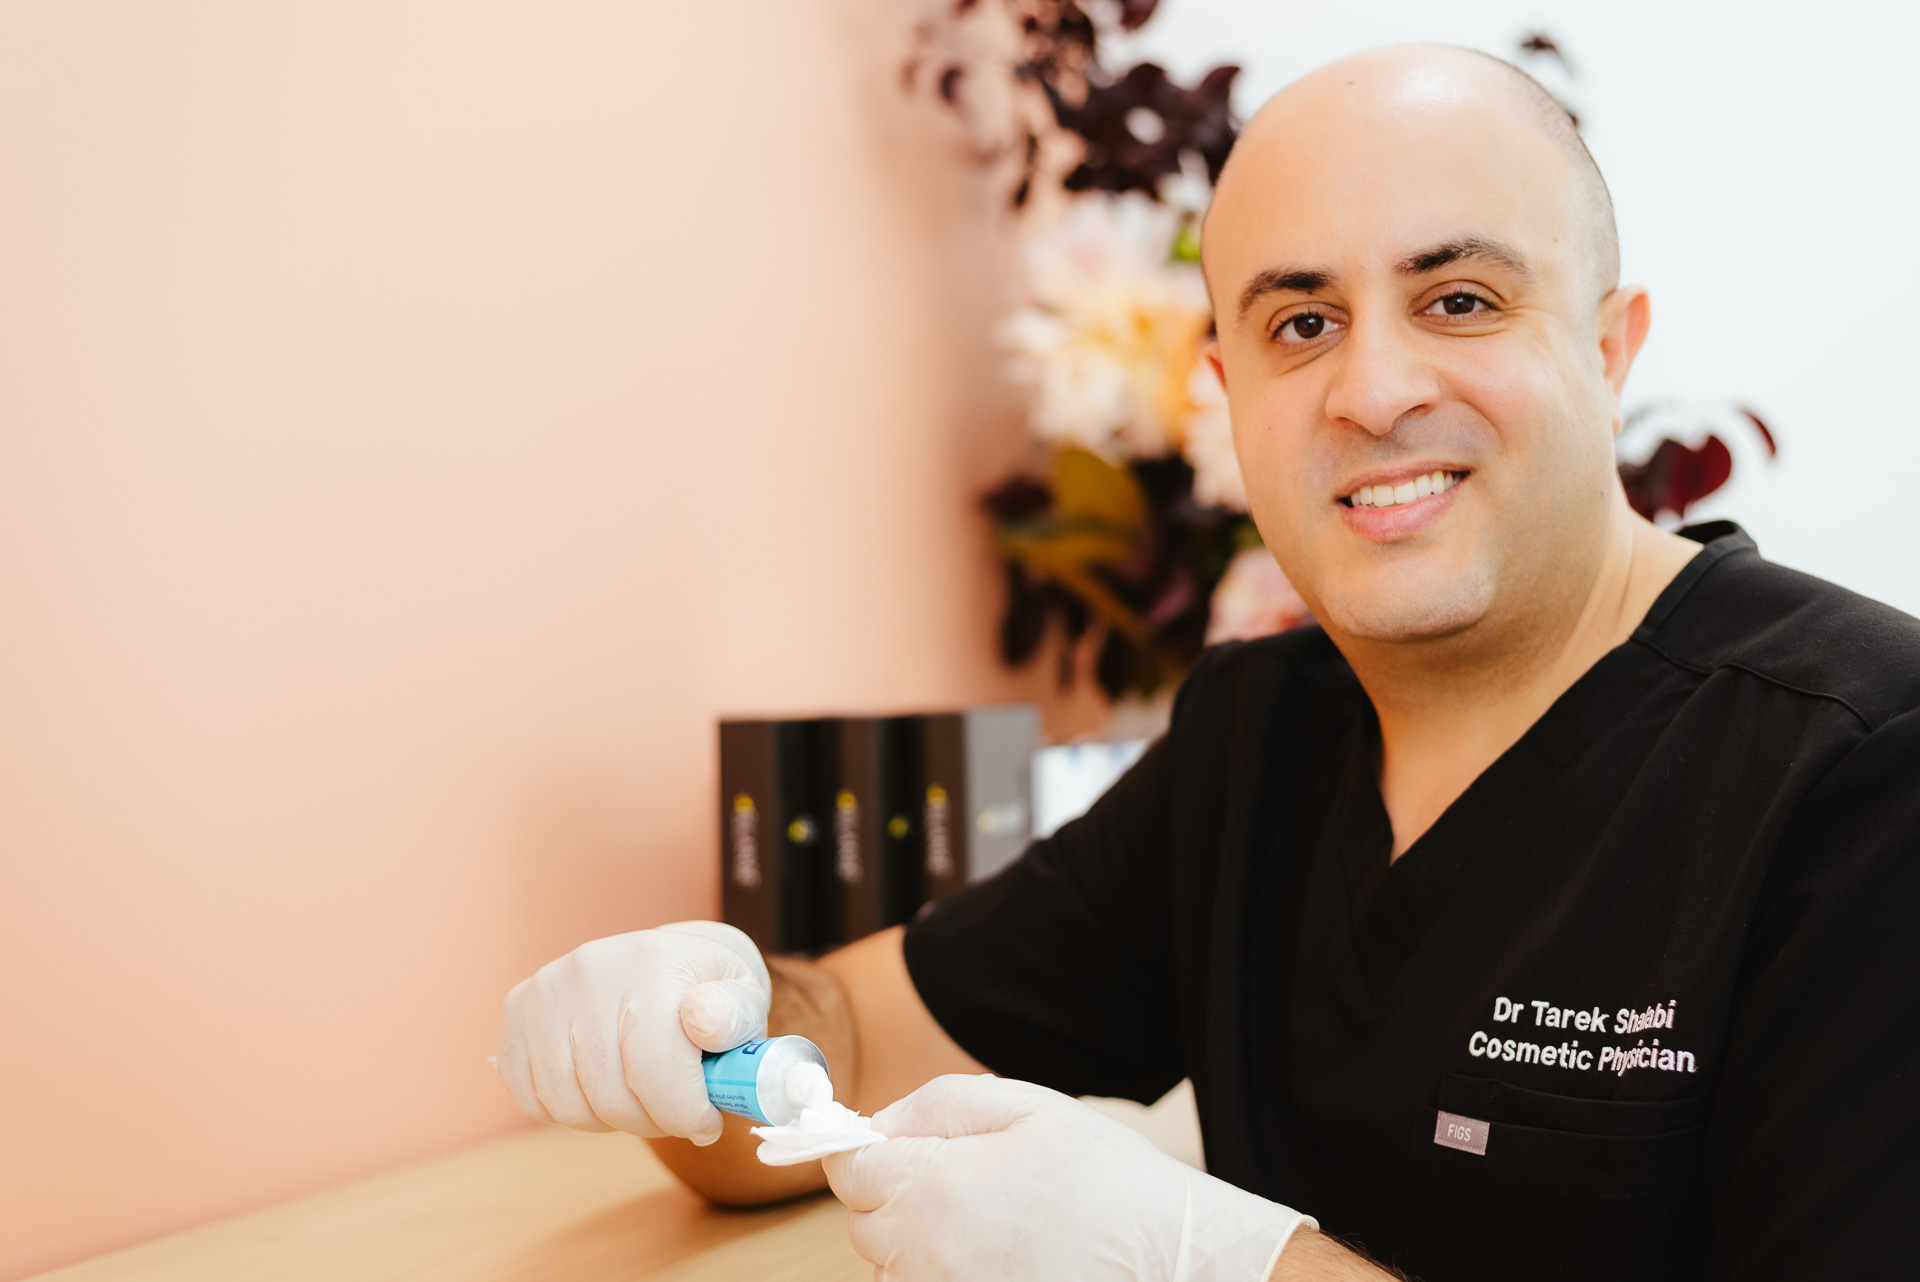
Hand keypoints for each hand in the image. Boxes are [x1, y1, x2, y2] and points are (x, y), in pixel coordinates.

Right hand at [496, 921, 769, 1144]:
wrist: (667, 961)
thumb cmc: (709, 988)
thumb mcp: (743, 995)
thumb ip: (733, 1014)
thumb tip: (704, 1020)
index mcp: (652, 962)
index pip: (656, 1067)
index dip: (686, 1114)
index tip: (708, 1122)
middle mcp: (590, 969)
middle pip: (612, 1096)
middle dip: (655, 1121)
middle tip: (677, 1110)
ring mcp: (547, 990)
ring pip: (570, 1105)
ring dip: (612, 1120)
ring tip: (641, 1096)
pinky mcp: (517, 1012)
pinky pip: (533, 1099)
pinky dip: (569, 1111)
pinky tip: (602, 1087)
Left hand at [823, 1074, 1312, 1281]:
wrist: (1177, 1262)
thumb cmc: (1113, 1185)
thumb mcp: (1031, 1108)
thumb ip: (939, 1103)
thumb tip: (878, 1120)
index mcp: (933, 1185)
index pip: (848, 1169)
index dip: (864, 1150)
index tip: (884, 1147)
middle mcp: (924, 1254)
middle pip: (865, 1223)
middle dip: (895, 1197)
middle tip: (962, 1182)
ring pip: (892, 1270)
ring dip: (919, 1246)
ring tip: (993, 1227)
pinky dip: (944, 1276)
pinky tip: (999, 1263)